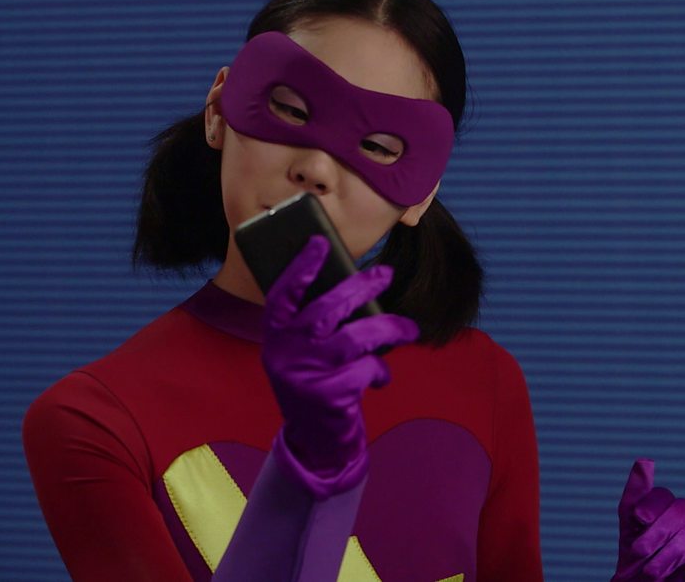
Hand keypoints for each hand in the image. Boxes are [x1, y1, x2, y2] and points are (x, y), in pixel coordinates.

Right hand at [261, 235, 419, 496]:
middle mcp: (285, 353)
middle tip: (385, 272)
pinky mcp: (328, 396)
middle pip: (326, 309)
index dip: (300, 268)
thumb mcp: (302, 354)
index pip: (283, 294)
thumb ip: (315, 327)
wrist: (313, 441)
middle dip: (360, 287)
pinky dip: (380, 371)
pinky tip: (380, 377)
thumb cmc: (314, 383)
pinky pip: (366, 370)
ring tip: (408, 329)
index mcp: (275, 336)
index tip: (319, 243)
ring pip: (354, 338)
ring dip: (388, 329)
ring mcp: (305, 375)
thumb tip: (355, 286)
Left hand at [612, 459, 684, 580]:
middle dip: (659, 532)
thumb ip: (634, 499)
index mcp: (667, 510)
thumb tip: (644, 461)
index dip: (652, 503)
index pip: (663, 494)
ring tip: (653, 573)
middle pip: (683, 508)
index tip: (638, 519)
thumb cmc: (640, 565)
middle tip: (640, 554)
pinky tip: (682, 576)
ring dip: (672, 553)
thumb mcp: (630, 532)